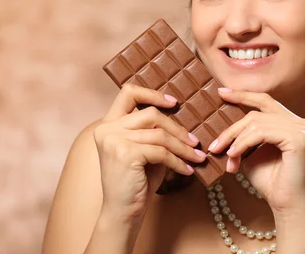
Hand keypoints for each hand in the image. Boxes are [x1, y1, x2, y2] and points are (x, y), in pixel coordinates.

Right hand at [94, 84, 206, 221]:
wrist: (123, 212)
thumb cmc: (137, 181)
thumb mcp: (145, 151)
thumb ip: (154, 132)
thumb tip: (183, 119)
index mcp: (109, 124)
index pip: (128, 93)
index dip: (152, 93)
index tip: (173, 102)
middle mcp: (107, 129)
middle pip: (151, 114)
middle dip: (177, 129)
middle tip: (195, 142)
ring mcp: (114, 140)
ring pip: (159, 134)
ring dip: (183, 147)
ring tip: (197, 157)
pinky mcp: (126, 154)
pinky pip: (162, 152)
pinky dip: (178, 161)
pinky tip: (187, 170)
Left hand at [208, 88, 304, 214]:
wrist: (286, 205)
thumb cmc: (271, 182)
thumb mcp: (252, 153)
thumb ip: (244, 137)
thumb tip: (221, 126)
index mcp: (291, 122)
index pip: (265, 101)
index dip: (243, 95)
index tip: (221, 92)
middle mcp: (299, 122)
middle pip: (257, 111)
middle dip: (232, 127)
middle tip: (214, 144)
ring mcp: (300, 128)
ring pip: (256, 122)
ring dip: (235, 139)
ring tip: (223, 155)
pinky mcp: (298, 138)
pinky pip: (262, 133)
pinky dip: (243, 143)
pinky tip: (233, 155)